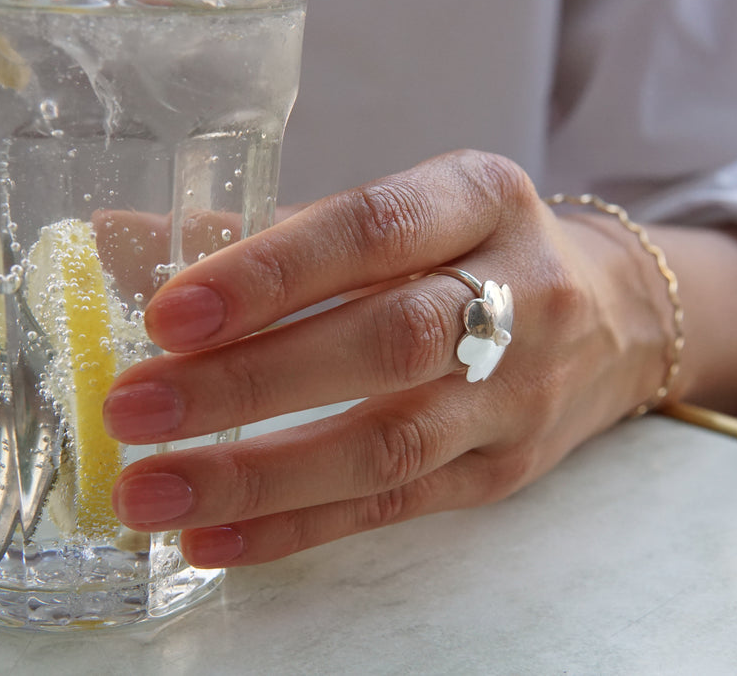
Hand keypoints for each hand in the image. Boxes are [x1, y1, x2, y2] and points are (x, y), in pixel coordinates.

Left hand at [102, 150, 670, 566]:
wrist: (612, 318)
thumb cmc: (479, 253)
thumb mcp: (408, 215)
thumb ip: (279, 233)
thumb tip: (123, 247)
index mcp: (484, 200)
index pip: (376, 230)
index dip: (273, 272)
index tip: (171, 314)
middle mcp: (520, 293)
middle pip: (387, 344)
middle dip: (251, 383)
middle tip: (136, 409)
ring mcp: (521, 392)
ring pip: (392, 442)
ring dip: (262, 474)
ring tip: (153, 490)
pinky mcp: (506, 469)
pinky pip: (397, 506)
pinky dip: (299, 526)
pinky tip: (215, 537)